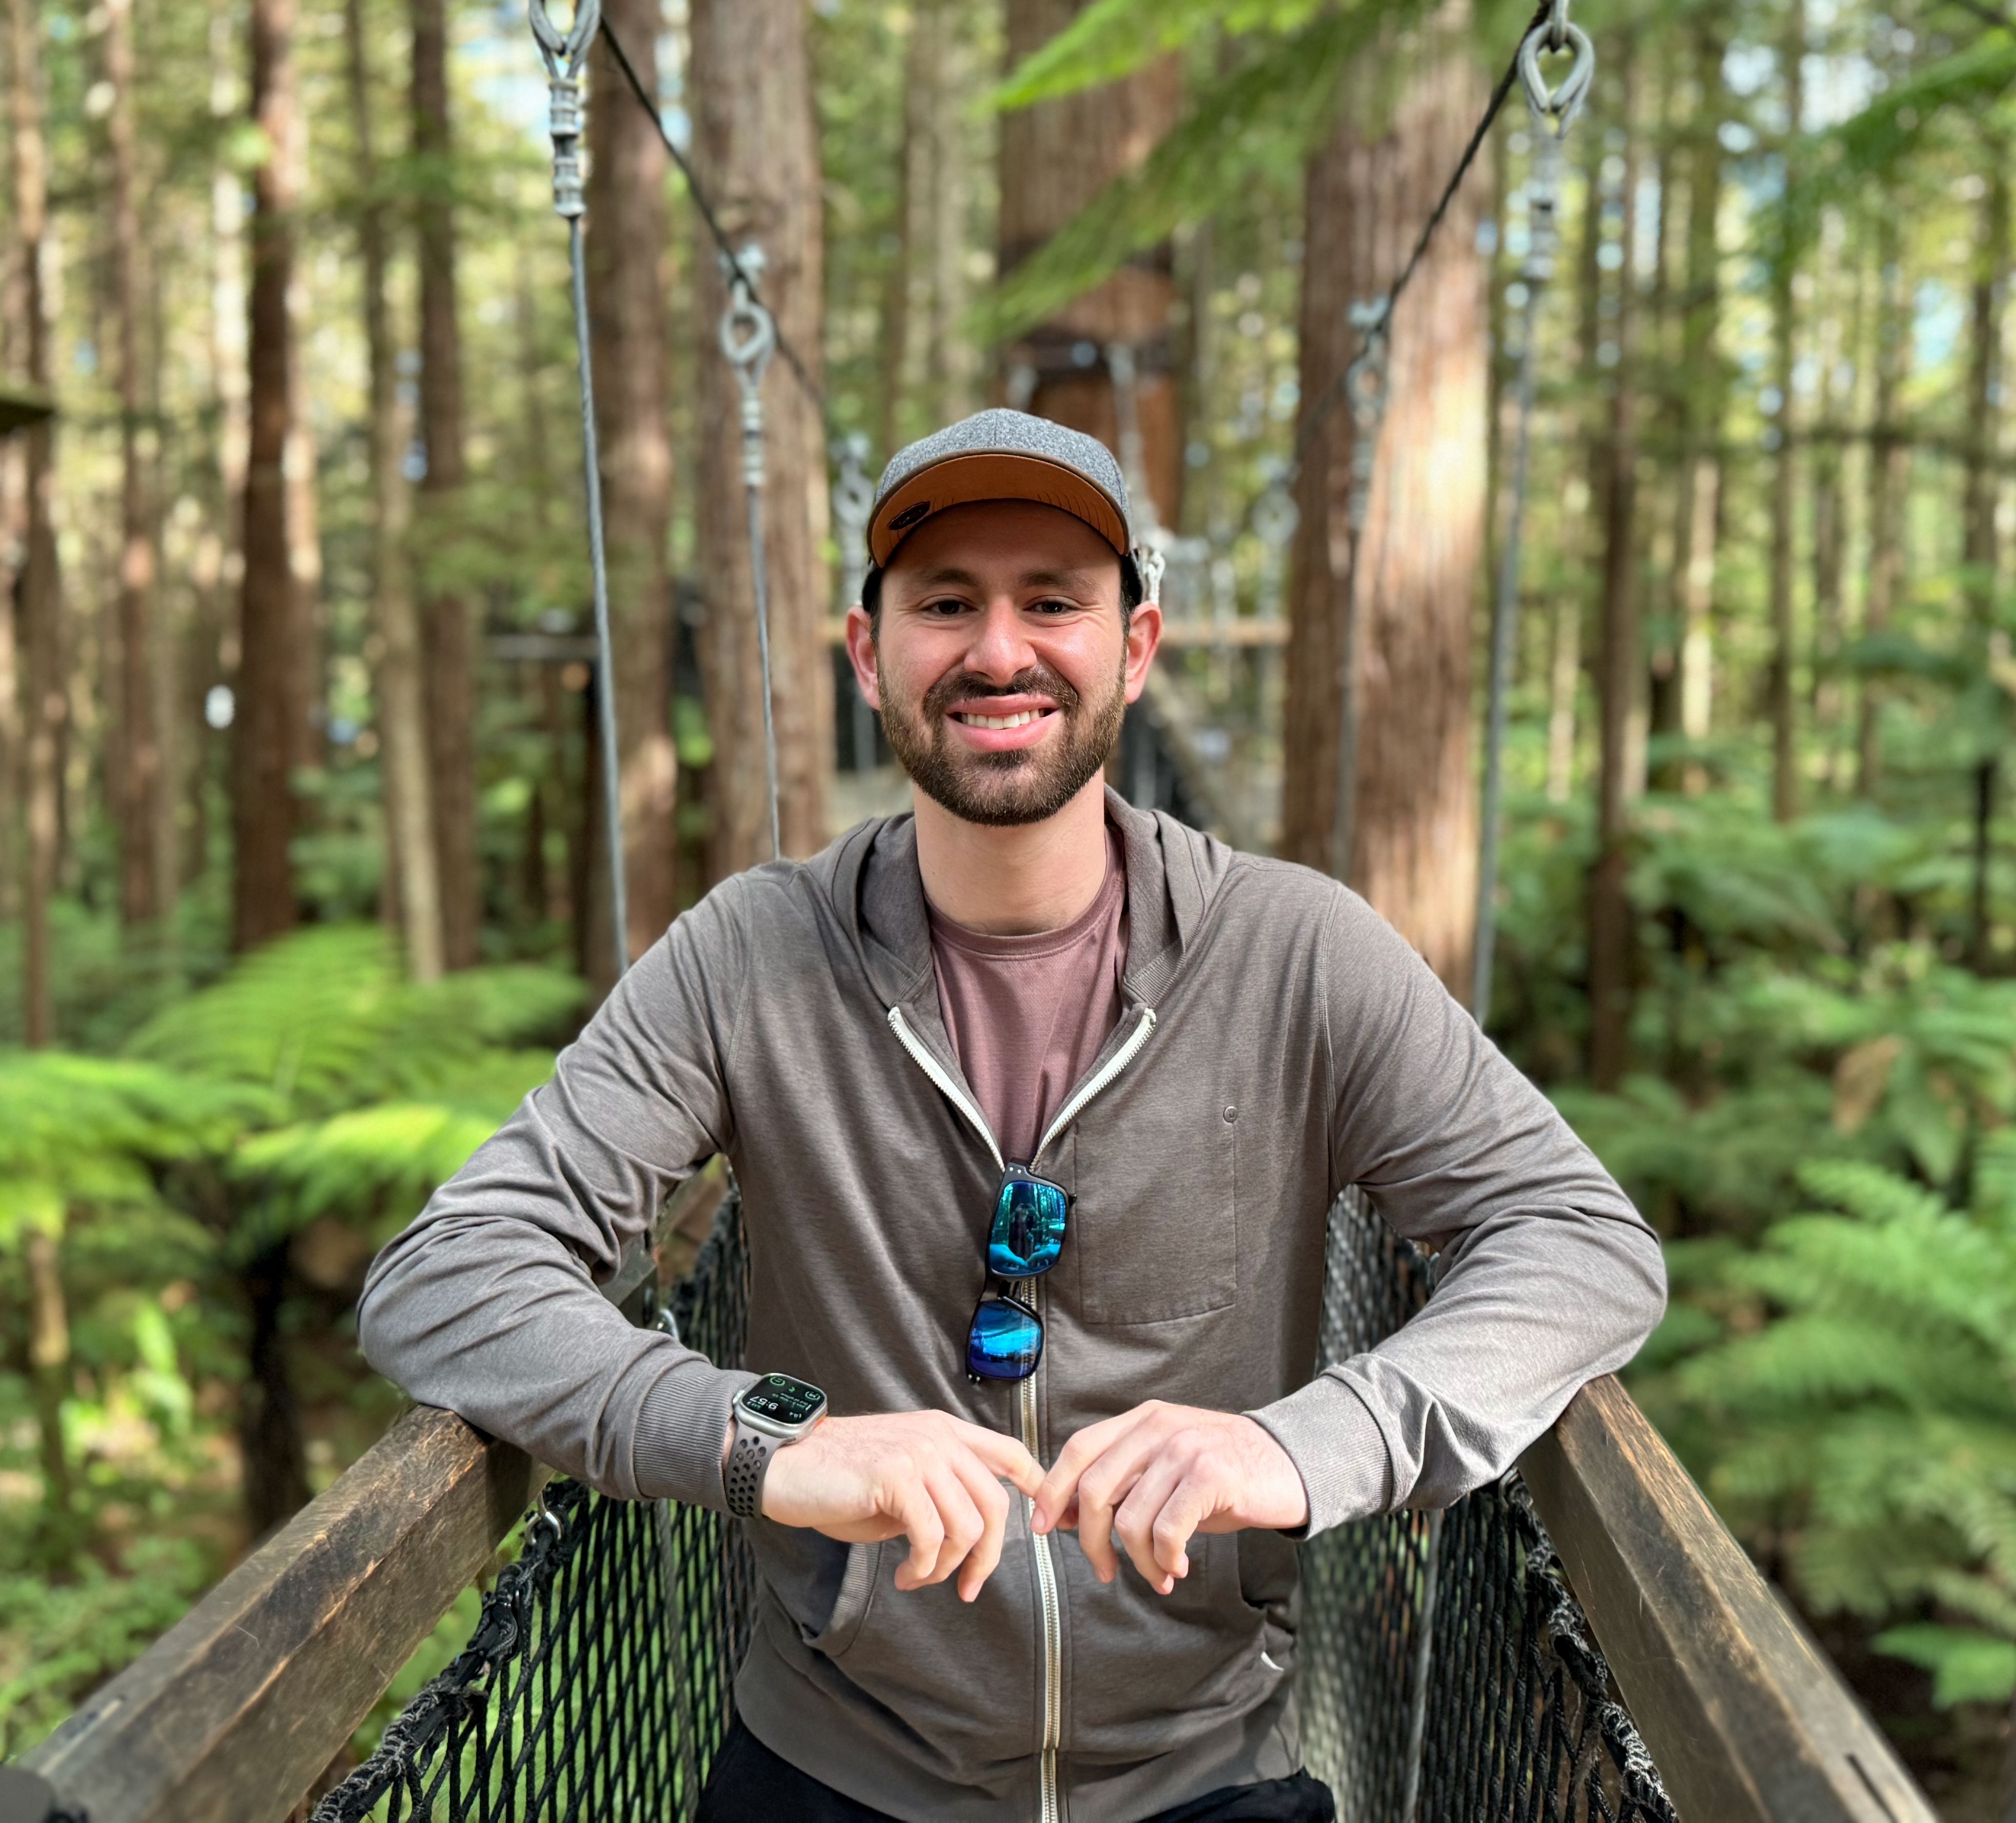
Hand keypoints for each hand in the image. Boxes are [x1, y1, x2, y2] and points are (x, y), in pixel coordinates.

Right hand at [758, 1411, 1043, 1602]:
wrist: (786, 1468)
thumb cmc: (840, 1481)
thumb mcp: (903, 1481)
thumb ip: (940, 1494)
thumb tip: (974, 1538)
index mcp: (944, 1431)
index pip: (1011, 1453)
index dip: (1036, 1489)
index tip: (1042, 1527)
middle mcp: (938, 1436)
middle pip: (995, 1504)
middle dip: (989, 1557)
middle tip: (967, 1588)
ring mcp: (919, 1453)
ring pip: (967, 1526)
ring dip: (947, 1567)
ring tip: (919, 1577)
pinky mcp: (896, 1476)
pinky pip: (932, 1537)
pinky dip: (924, 1567)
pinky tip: (905, 1575)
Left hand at [1032, 1402, 1308, 1594]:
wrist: (1290, 1463)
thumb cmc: (1224, 1473)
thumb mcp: (1167, 1469)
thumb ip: (1124, 1484)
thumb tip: (1069, 1519)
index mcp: (1141, 1421)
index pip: (1079, 1450)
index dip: (1054, 1491)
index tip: (1044, 1528)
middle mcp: (1157, 1428)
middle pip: (1094, 1488)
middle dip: (1090, 1540)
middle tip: (1104, 1571)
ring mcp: (1184, 1449)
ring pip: (1130, 1518)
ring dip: (1137, 1561)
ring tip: (1158, 1574)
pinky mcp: (1209, 1475)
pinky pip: (1167, 1529)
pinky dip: (1165, 1558)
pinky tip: (1177, 1566)